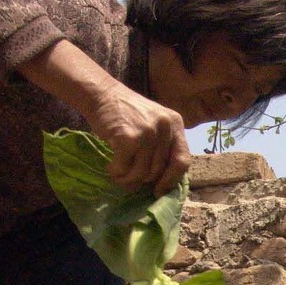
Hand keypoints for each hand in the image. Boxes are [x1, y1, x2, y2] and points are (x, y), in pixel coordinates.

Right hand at [18, 39, 190, 195]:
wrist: (102, 94)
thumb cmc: (126, 113)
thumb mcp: (153, 124)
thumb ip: (161, 148)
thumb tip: (160, 186)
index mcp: (176, 124)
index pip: (183, 160)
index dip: (171, 180)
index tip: (159, 190)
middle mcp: (165, 127)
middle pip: (159, 170)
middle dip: (142, 180)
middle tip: (128, 179)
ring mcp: (148, 132)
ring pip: (141, 172)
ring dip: (127, 179)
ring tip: (118, 174)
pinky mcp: (129, 138)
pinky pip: (124, 168)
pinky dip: (116, 172)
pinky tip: (111, 167)